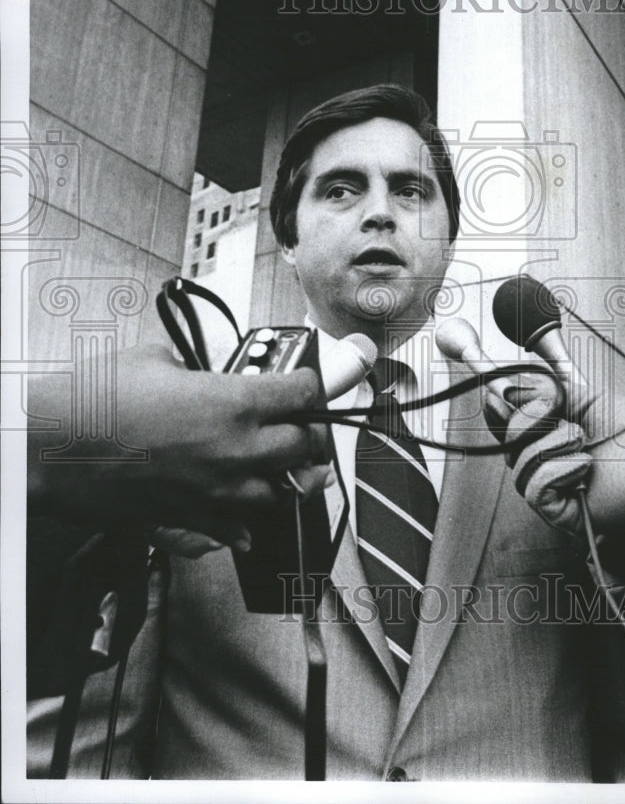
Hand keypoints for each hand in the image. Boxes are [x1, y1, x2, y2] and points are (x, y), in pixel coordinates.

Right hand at [27, 343, 329, 550]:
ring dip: (288, 475)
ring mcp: (217, 492)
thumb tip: (204, 370)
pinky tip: (245, 508)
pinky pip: (238, 529)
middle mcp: (236, 451)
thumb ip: (195, 366)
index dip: (314, 382)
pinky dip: (247, 518)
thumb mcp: (154, 359)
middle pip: (306, 445)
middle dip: (309, 430)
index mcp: (232, 403)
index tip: (311, 381)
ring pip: (284, 492)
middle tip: (302, 421)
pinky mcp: (192, 520)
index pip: (304, 392)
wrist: (48, 452)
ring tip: (283, 463)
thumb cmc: (95, 400)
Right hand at [501, 388, 624, 536]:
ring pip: (520, 468)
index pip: (511, 428)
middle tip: (557, 413)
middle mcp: (549, 464)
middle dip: (527, 423)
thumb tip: (506, 391)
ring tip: (581, 441)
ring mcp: (555, 490)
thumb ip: (542, 393)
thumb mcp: (583, 399)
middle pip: (509, 446)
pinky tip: (582, 465)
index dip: (500, 413)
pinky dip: (555, 472)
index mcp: (552, 437)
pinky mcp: (562, 513)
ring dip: (549, 447)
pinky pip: (534, 491)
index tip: (496, 396)